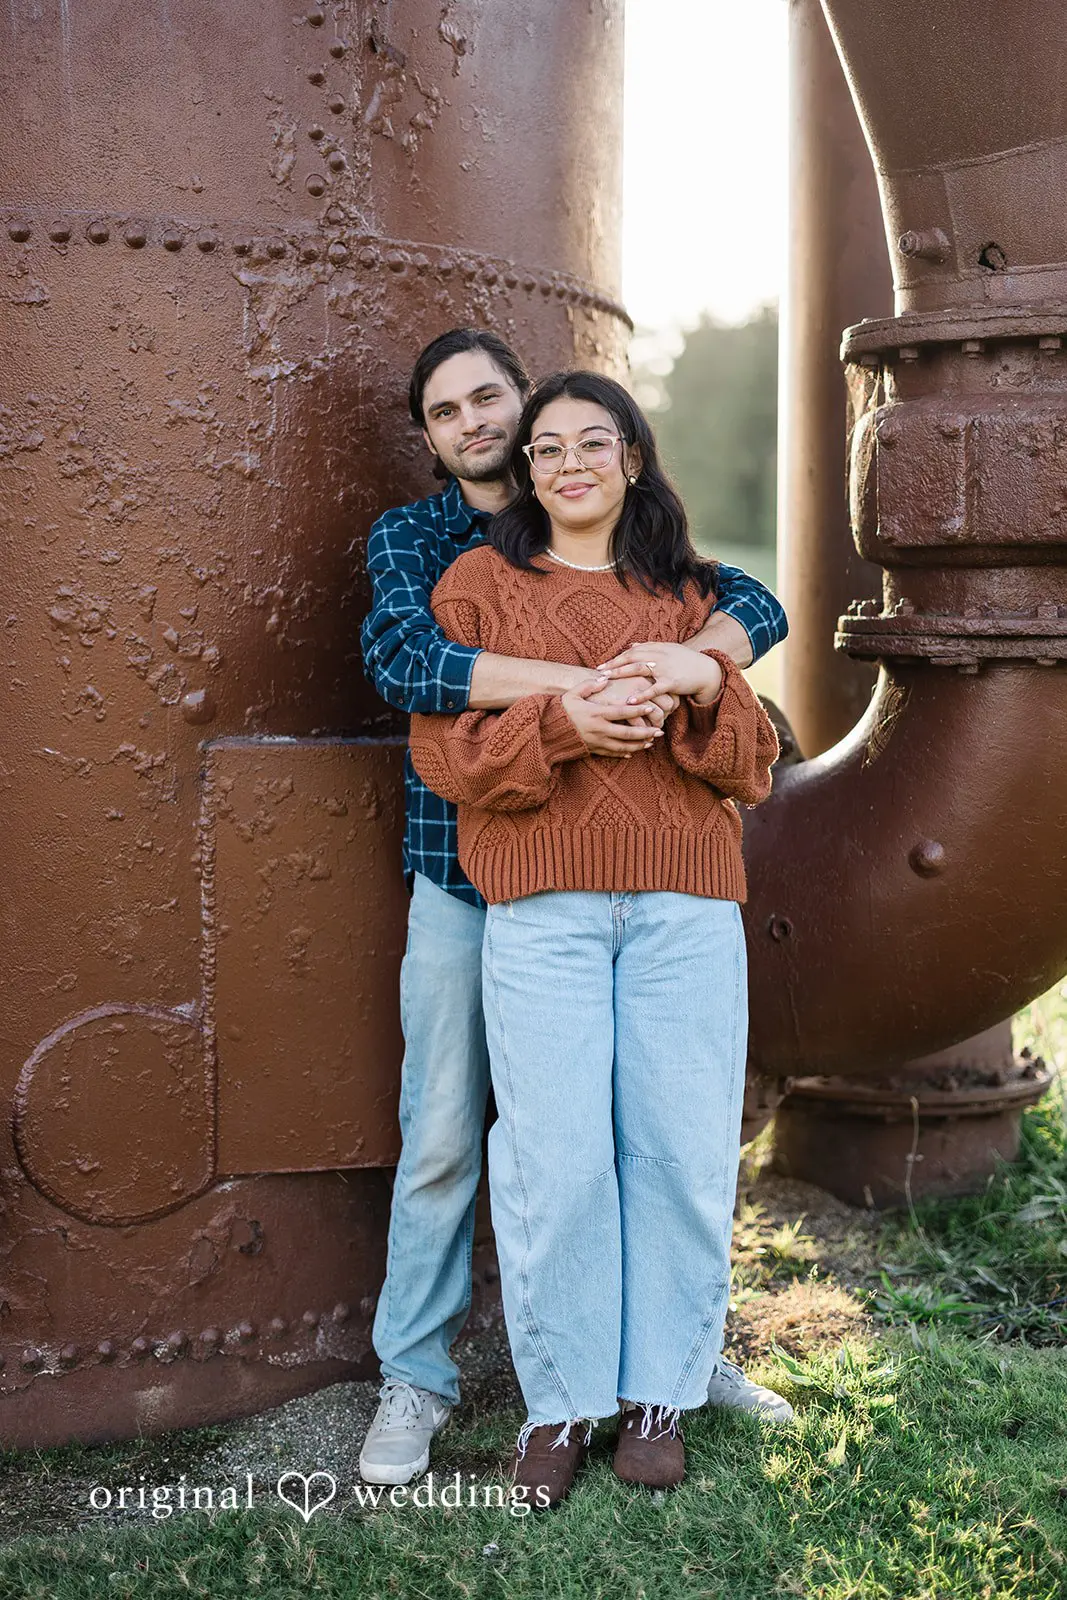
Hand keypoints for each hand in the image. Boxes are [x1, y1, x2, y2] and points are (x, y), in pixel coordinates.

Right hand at [561, 674, 664, 756]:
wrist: (548, 730)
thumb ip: (590, 685)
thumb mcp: (573, 693)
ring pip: (623, 746)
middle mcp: (599, 729)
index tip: (652, 707)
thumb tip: (605, 679)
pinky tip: (633, 751)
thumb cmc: (562, 709)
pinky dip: (624, 753)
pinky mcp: (593, 750)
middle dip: (646, 732)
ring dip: (639, 745)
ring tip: (651, 742)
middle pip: (628, 733)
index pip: (623, 712)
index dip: (639, 710)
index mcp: (597, 713)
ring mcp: (597, 741)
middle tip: (660, 731)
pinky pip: (612, 753)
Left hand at [596, 642, 723, 704]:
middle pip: (631, 658)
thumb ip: (649, 647)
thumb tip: (631, 645)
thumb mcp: (667, 649)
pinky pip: (654, 688)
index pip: (631, 652)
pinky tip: (630, 700)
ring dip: (621, 674)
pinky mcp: (672, 681)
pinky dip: (642, 694)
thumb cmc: (685, 661)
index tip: (602, 666)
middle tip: (598, 672)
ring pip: (639, 669)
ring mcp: (665, 668)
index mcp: (656, 648)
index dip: (616, 658)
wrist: (706, 670)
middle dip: (613, 665)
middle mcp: (659, 655)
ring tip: (606, 680)